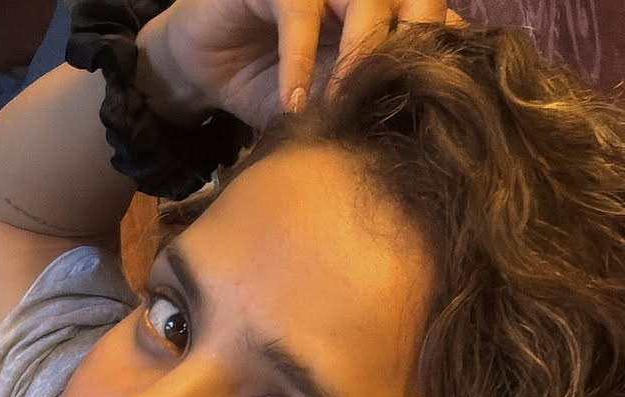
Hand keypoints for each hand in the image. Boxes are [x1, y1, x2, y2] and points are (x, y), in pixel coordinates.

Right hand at [143, 0, 464, 126]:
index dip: (441, 57)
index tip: (437, 110)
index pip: (431, 24)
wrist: (203, 70)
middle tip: (394, 102)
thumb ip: (368, 105)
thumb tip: (424, 136)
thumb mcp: (325, 103)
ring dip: (358, 55)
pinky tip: (292, 101)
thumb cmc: (269, 87)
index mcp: (383, 14)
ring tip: (336, 107)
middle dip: (410, 46)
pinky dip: (300, 60)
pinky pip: (300, 11)